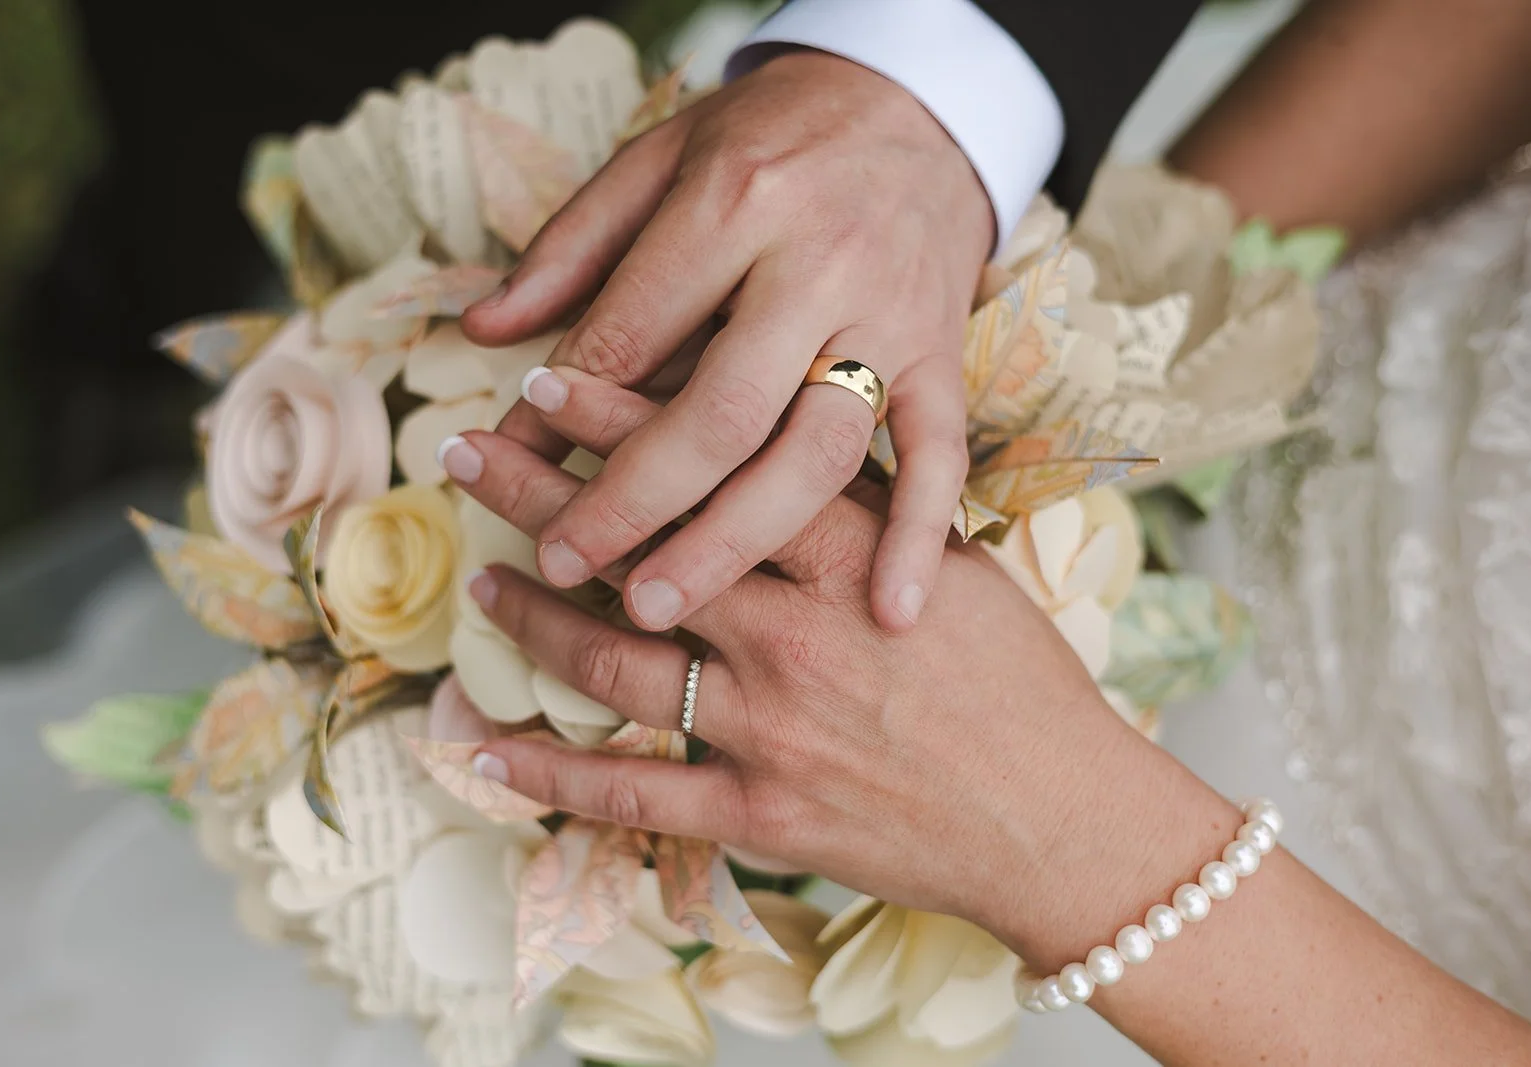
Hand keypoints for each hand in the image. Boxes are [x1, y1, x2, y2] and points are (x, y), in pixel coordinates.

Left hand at [439, 376, 1223, 959]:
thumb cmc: (1021, 685)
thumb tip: (786, 446)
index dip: (622, 417)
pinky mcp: (759, 812)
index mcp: (852, 557)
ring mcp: (770, 728)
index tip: (550, 380)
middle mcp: (797, 634)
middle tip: (470, 455)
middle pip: (641, 550)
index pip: (714, 466)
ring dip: (537, 620)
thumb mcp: (957, 567)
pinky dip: (550, 771)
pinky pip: (632, 790)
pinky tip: (483, 745)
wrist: (1061, 819)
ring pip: (619, 662)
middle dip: (544, 498)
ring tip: (486, 580)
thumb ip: (867, 512)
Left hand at [462, 49, 993, 634]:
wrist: (918, 105)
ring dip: (737, 539)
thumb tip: (485, 328)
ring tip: (658, 605)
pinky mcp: (944, 357)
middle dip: (634, 499)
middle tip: (562, 561)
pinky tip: (891, 611)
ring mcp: (892, 319)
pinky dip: (920, 535)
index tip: (500, 464)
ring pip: (816, 451)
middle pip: (721, 410)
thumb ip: (572, 244)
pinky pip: (940, 456)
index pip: (634, 327)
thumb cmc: (771, 136)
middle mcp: (819, 264)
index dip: (561, 405)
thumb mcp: (660, 155)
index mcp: (735, 201)